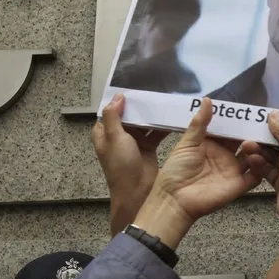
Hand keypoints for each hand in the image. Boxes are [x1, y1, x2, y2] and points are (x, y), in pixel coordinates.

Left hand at [91, 93, 167, 234]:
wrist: (136, 193)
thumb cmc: (121, 167)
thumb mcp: (114, 138)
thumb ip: (113, 116)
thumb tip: (118, 97)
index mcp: (105, 132)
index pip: (111, 110)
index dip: (120, 99)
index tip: (133, 86)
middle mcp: (119, 135)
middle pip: (130, 114)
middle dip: (140, 105)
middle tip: (154, 90)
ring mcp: (134, 141)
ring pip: (144, 122)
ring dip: (153, 115)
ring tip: (165, 101)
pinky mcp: (148, 147)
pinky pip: (156, 132)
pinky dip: (163, 126)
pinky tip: (172, 118)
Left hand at [150, 97, 262, 221]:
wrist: (175, 200)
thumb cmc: (176, 170)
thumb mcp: (187, 143)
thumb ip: (200, 123)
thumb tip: (207, 99)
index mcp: (213, 144)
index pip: (229, 129)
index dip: (238, 120)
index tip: (247, 110)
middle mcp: (226, 155)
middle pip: (244, 141)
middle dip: (251, 132)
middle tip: (261, 122)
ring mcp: (234, 170)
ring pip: (253, 156)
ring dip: (257, 148)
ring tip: (253, 141)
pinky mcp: (239, 185)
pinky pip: (256, 175)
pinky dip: (260, 167)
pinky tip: (259, 158)